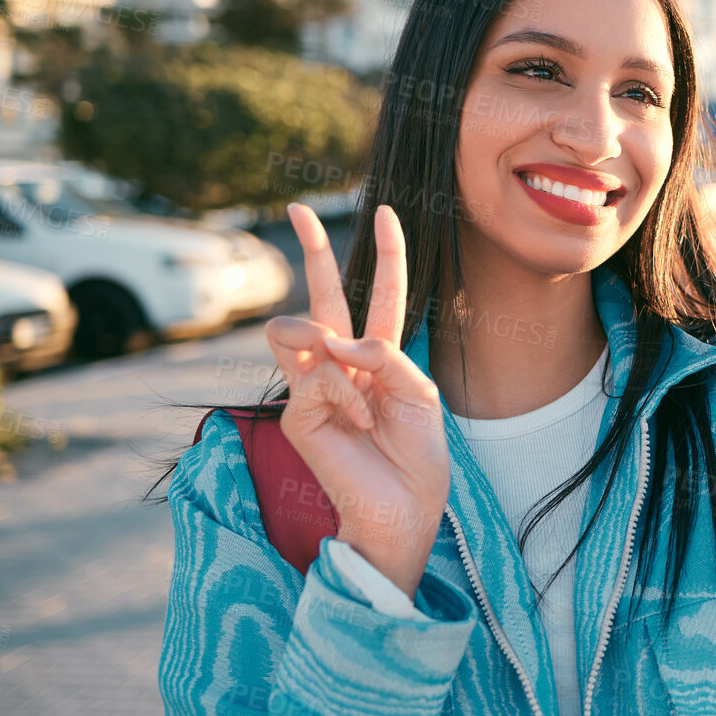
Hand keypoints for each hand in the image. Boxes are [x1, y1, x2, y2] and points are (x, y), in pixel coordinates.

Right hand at [264, 203, 449, 597]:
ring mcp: (315, 384)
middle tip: (298, 208)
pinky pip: (313, 375)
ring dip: (325, 340)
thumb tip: (333, 339)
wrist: (403, 507)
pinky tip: (356, 418)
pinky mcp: (296, 410)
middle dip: (314, 249)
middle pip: (325, 294)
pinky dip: (340, 392)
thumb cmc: (419, 456)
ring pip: (297, 328)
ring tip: (352, 377)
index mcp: (382, 356)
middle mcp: (344, 363)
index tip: (385, 212)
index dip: (386, 254)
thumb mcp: (419, 394)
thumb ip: (383, 355)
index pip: (381, 294)